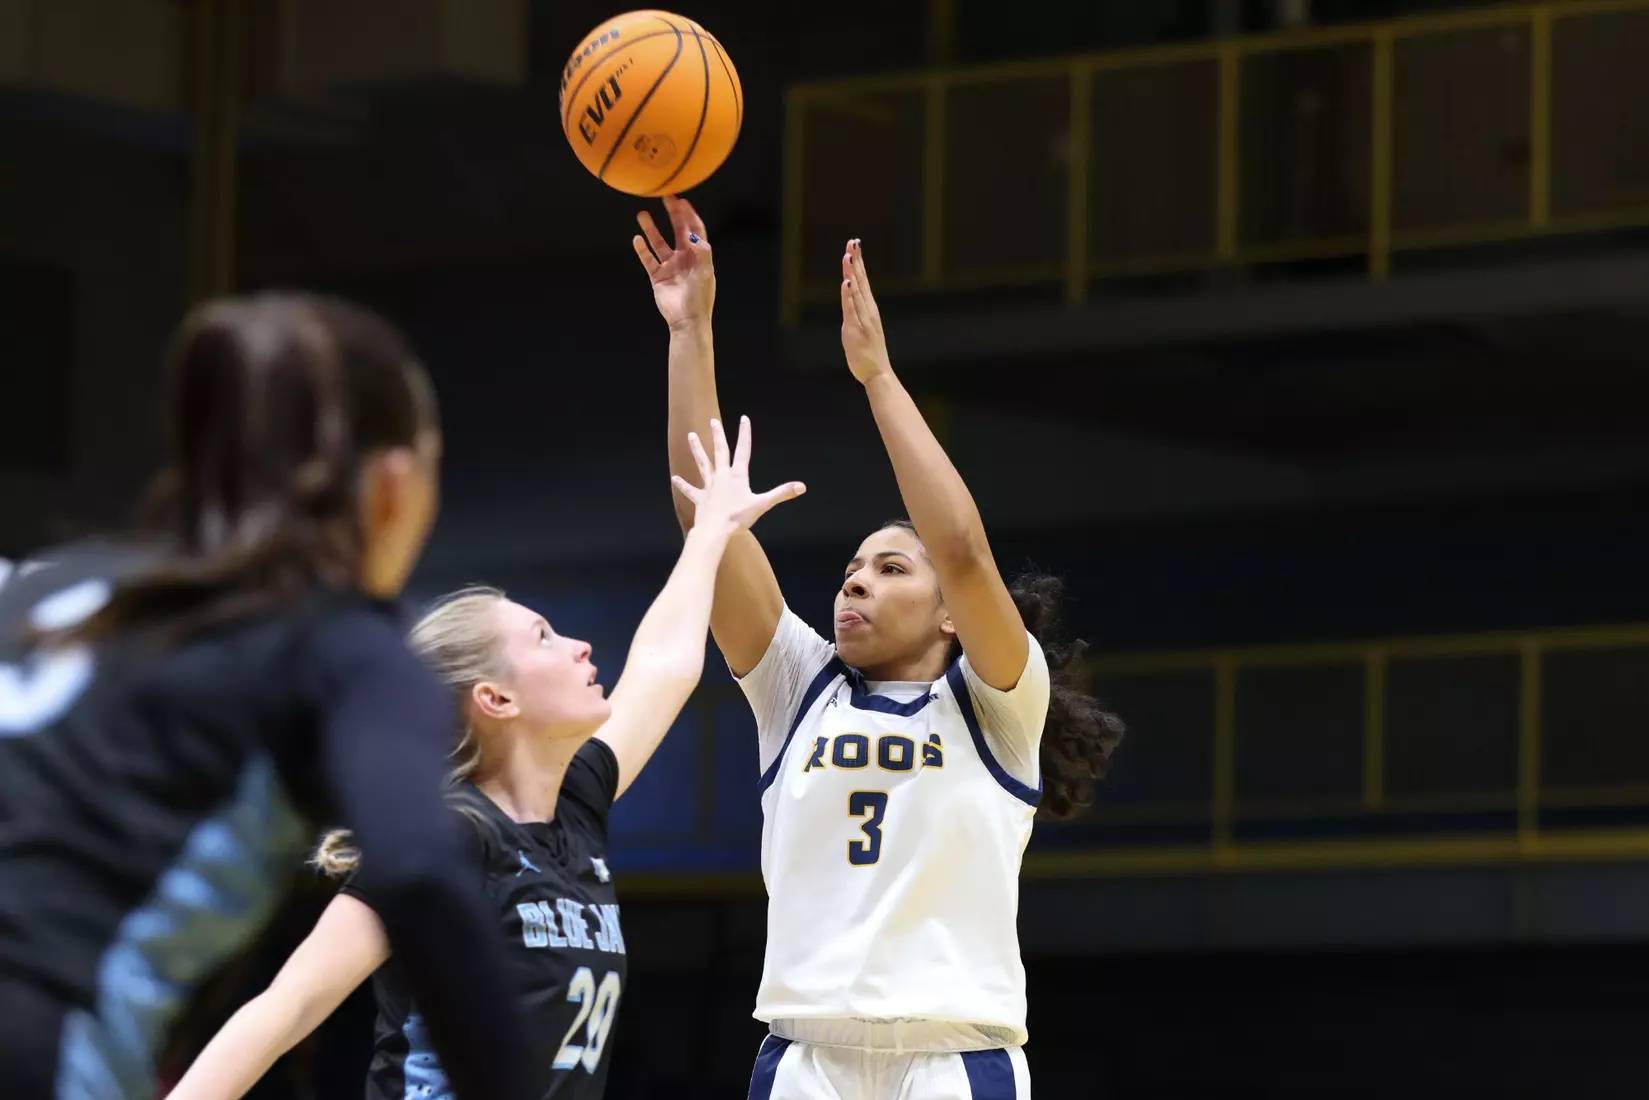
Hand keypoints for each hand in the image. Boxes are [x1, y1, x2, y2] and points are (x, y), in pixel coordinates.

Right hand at [633, 196, 714, 329]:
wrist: (687, 321)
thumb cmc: (700, 298)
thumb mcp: (705, 273)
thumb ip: (702, 252)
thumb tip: (694, 235)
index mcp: (698, 256)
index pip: (694, 230)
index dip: (689, 215)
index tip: (682, 201)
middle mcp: (684, 258)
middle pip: (677, 231)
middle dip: (672, 214)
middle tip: (665, 198)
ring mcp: (670, 266)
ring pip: (659, 243)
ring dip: (651, 229)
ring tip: (642, 214)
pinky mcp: (658, 277)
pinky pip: (648, 260)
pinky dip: (642, 250)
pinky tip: (636, 239)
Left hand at [671, 416, 804, 534]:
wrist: (715, 530)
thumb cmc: (738, 517)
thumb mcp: (762, 504)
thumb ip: (781, 493)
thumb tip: (801, 486)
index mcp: (737, 476)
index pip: (743, 450)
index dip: (744, 434)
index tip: (744, 418)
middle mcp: (722, 476)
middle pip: (719, 451)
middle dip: (717, 435)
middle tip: (712, 421)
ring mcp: (709, 486)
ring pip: (703, 464)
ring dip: (697, 450)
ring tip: (691, 436)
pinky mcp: (700, 498)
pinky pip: (690, 490)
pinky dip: (683, 484)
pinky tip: (675, 478)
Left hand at [840, 238, 892, 384]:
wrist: (877, 373)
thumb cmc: (868, 353)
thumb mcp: (860, 328)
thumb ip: (855, 313)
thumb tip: (849, 300)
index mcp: (869, 309)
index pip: (862, 281)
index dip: (859, 262)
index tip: (855, 245)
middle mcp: (868, 311)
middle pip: (861, 281)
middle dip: (856, 261)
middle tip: (854, 242)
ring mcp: (863, 320)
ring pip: (856, 292)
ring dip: (852, 273)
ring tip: (849, 256)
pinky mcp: (855, 330)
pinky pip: (851, 310)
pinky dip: (848, 296)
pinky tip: (847, 282)